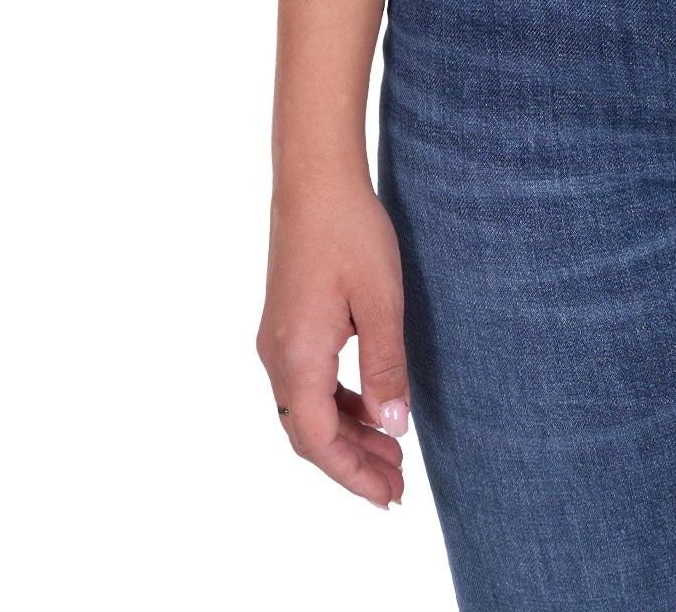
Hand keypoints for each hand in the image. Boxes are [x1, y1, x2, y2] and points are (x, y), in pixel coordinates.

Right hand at [257, 174, 409, 507]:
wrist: (314, 178)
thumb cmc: (350, 233)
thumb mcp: (381, 302)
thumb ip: (385, 368)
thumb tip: (394, 428)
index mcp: (297, 359)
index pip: (321, 442)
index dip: (354, 476)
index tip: (390, 497)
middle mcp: (277, 357)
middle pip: (309, 434)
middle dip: (352, 464)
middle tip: (397, 485)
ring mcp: (277, 340)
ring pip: (307, 410)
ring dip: (347, 435)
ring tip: (392, 450)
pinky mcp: (286, 323)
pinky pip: (307, 382)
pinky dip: (338, 404)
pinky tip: (369, 406)